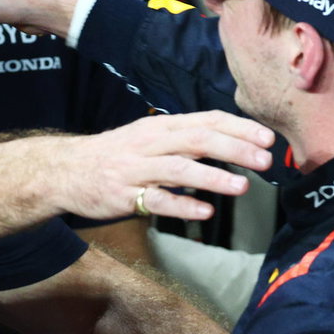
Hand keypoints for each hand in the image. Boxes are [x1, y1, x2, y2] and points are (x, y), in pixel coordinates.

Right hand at [52, 111, 274, 222]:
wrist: (66, 170)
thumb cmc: (117, 155)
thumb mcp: (151, 138)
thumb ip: (186, 140)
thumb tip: (232, 143)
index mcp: (161, 126)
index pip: (206, 120)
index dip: (238, 128)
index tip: (267, 138)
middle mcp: (151, 143)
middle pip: (197, 140)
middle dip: (234, 148)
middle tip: (265, 160)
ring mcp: (137, 169)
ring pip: (179, 169)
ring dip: (213, 176)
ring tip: (242, 186)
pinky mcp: (125, 196)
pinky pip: (157, 201)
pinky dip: (183, 206)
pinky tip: (206, 212)